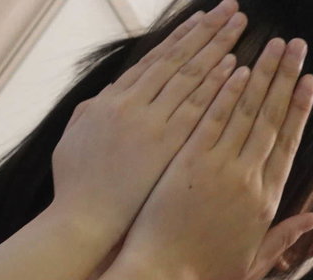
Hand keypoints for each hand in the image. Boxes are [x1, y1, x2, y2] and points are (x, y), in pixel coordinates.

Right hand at [49, 0, 247, 238]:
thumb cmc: (76, 190)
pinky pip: (197, 109)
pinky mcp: (167, 148)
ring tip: (239, 26)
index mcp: (109, 102)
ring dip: (217, 48)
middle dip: (205, 31)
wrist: (83, 224)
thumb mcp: (72, 142)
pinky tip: (236, 67)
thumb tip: (109, 94)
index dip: (179, 38)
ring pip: (189, 77)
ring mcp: (150, 125)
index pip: (153, 61)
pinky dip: (216, 86)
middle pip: (176, 60)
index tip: (201, 19)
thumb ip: (91, 114)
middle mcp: (131, 106)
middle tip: (231, 8)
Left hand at [120, 37, 312, 279]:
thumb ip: (285, 238)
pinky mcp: (189, 162)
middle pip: (272, 119)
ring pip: (246, 112)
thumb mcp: (253, 262)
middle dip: (286, 78)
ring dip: (261, 74)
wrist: (161, 275)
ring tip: (273, 45)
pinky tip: (235, 67)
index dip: (299, 109)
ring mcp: (218, 168)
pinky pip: (212, 119)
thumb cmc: (202, 273)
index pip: (288, 143)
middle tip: (296, 46)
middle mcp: (248, 179)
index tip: (308, 81)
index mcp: (265, 200)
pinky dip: (225, 92)